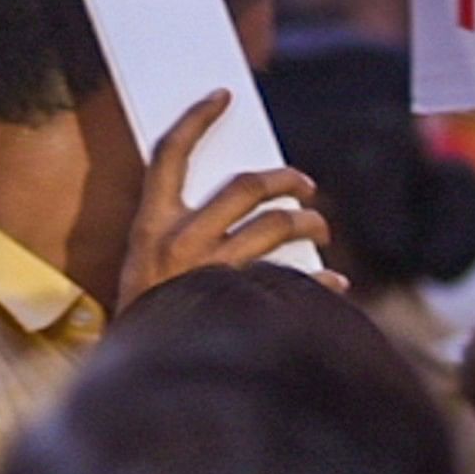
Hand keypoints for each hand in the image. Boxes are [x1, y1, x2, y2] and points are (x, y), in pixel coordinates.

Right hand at [115, 91, 336, 306]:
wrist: (141, 377)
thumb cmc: (147, 317)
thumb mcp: (144, 267)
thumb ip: (183, 232)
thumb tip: (245, 201)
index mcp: (149, 225)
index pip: (170, 154)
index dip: (196, 119)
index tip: (221, 96)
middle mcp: (181, 241)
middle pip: (246, 185)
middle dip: (285, 179)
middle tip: (304, 185)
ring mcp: (211, 271)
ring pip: (275, 226)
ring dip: (306, 223)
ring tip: (319, 228)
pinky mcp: (238, 303)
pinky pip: (293, 283)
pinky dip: (318, 282)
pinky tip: (333, 282)